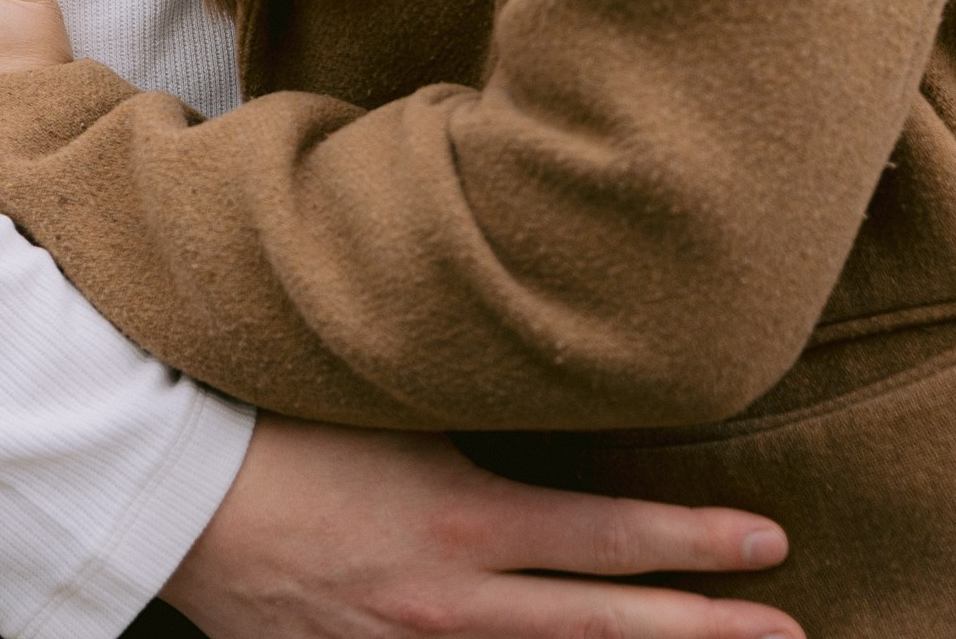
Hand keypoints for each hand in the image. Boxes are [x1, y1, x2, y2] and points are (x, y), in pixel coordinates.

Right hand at [165, 417, 802, 637]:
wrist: (166, 490)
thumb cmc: (274, 413)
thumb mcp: (385, 388)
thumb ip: (465, 383)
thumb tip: (536, 345)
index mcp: (461, 519)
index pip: (610, 541)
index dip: (698, 548)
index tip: (773, 542)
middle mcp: (451, 602)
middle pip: (603, 630)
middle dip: (703, 634)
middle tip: (789, 633)